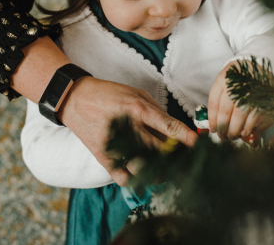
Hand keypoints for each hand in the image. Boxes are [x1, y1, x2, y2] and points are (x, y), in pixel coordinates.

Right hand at [58, 77, 197, 185]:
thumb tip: (175, 129)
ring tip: (166, 172)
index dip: (186, 138)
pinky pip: (123, 177)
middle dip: (176, 158)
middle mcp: (128, 127)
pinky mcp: (103, 156)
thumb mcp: (135, 94)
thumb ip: (155, 111)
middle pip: (159, 150)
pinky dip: (135, 179)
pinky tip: (141, 175)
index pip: (168, 126)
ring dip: (158, 172)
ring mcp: (114, 144)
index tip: (199, 146)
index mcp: (138, 109)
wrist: (75, 98)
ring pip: (143, 167)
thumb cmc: (109, 94)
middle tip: (186, 164)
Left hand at [207, 62, 272, 141]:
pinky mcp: (266, 99)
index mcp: (224, 79)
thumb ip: (217, 98)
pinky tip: (246, 131)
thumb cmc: (236, 76)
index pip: (215, 104)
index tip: (213, 129)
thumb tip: (214, 122)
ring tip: (233, 135)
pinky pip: (256, 118)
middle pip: (226, 112)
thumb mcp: (223, 80)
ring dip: (236, 131)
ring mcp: (252, 91)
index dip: (213, 120)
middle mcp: (238, 85)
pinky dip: (250, 128)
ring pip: (240, 117)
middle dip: (223, 128)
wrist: (257, 66)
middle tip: (223, 136)